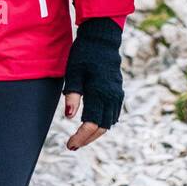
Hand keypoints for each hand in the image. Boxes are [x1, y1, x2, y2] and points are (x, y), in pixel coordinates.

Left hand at [62, 16, 124, 149]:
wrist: (101, 40)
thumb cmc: (84, 54)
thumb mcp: (73, 73)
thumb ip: (71, 95)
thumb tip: (69, 117)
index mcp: (100, 93)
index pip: (91, 124)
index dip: (80, 137)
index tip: (69, 145)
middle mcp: (112, 97)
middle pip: (101, 127)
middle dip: (87, 138)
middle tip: (73, 145)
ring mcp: (117, 95)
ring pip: (109, 122)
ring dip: (96, 132)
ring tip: (80, 137)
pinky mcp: (118, 92)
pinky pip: (113, 114)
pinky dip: (103, 123)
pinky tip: (92, 125)